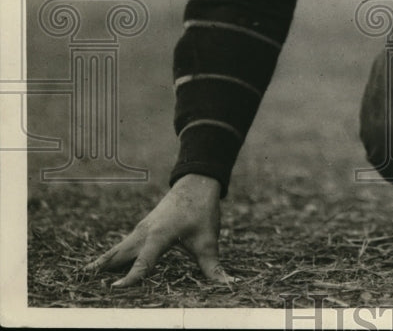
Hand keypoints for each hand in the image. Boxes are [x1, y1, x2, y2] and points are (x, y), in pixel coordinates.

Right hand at [85, 173, 231, 287]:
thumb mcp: (208, 240)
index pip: (143, 262)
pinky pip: (120, 247)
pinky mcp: (140, 231)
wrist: (195, 183)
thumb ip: (213, 267)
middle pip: (119, 256)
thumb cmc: (202, 211)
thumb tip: (229, 285)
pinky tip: (99, 268)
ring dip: (101, 264)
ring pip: (116, 250)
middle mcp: (144, 233)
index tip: (115, 290)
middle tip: (82, 287)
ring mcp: (140, 231)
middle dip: (103, 272)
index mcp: (159, 236)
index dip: (132, 277)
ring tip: (82, 279)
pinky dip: (108, 257)